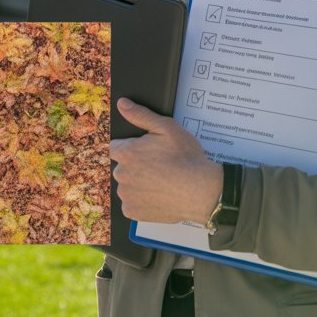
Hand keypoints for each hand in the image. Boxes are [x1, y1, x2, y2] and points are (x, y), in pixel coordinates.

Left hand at [109, 98, 222, 224]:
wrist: (201, 191)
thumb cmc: (186, 158)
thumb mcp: (167, 128)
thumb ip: (141, 115)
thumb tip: (122, 104)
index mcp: (126, 153)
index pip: (115, 147)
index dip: (131, 148)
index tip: (145, 152)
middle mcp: (121, 175)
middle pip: (122, 167)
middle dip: (136, 165)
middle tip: (159, 166)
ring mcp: (126, 195)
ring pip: (127, 185)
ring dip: (139, 183)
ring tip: (162, 181)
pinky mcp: (133, 212)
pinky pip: (132, 203)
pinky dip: (142, 200)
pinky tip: (159, 194)